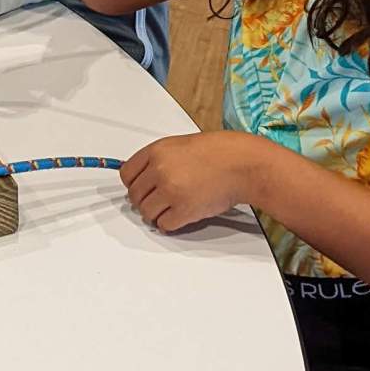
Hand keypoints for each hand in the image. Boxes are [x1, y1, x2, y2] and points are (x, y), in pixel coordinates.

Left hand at [120, 131, 258, 232]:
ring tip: (171, 208)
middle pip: (135, 196)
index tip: (140, 189)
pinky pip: (164, 225)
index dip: (133, 184)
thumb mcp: (180, 145)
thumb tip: (143, 178)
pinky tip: (181, 215)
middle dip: (145, 201)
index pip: (126, 174)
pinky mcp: (184, 210)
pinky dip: (171, 223)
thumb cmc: (219, 153)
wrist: (242, 164)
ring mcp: (171, 191)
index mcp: (157, 151)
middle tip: (158, 201)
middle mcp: (160, 170)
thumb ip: (159, 160)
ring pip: (147, 213)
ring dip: (157, 214)